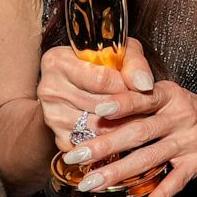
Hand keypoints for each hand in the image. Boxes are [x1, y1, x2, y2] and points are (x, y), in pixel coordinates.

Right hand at [37, 36, 154, 150]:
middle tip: (147, 107)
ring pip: (98, 127)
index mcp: (58, 61)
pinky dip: (113, 140)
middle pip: (99, 105)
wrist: (81, 86)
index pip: (100, 80)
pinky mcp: (60, 138)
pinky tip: (123, 129)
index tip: (139, 87)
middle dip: (127, 108)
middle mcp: (49, 89)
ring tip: (139, 117)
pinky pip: (94, 143)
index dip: (126, 86)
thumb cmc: (103, 65)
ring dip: (124, 125)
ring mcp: (52, 117)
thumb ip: (134, 64)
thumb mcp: (120, 53)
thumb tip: (143, 84)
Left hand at [41, 39, 196, 196]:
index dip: (121, 104)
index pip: (143, 99)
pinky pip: (175, 182)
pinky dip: (160, 195)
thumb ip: (139, 102)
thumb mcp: (167, 96)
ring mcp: (188, 142)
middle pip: (139, 133)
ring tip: (91, 184)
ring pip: (149, 158)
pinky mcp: (195, 164)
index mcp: (169, 97)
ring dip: (118, 173)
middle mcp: (179, 118)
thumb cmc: (186, 109)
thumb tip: (96, 113)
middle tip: (76, 156)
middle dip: (104, 145)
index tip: (97, 110)